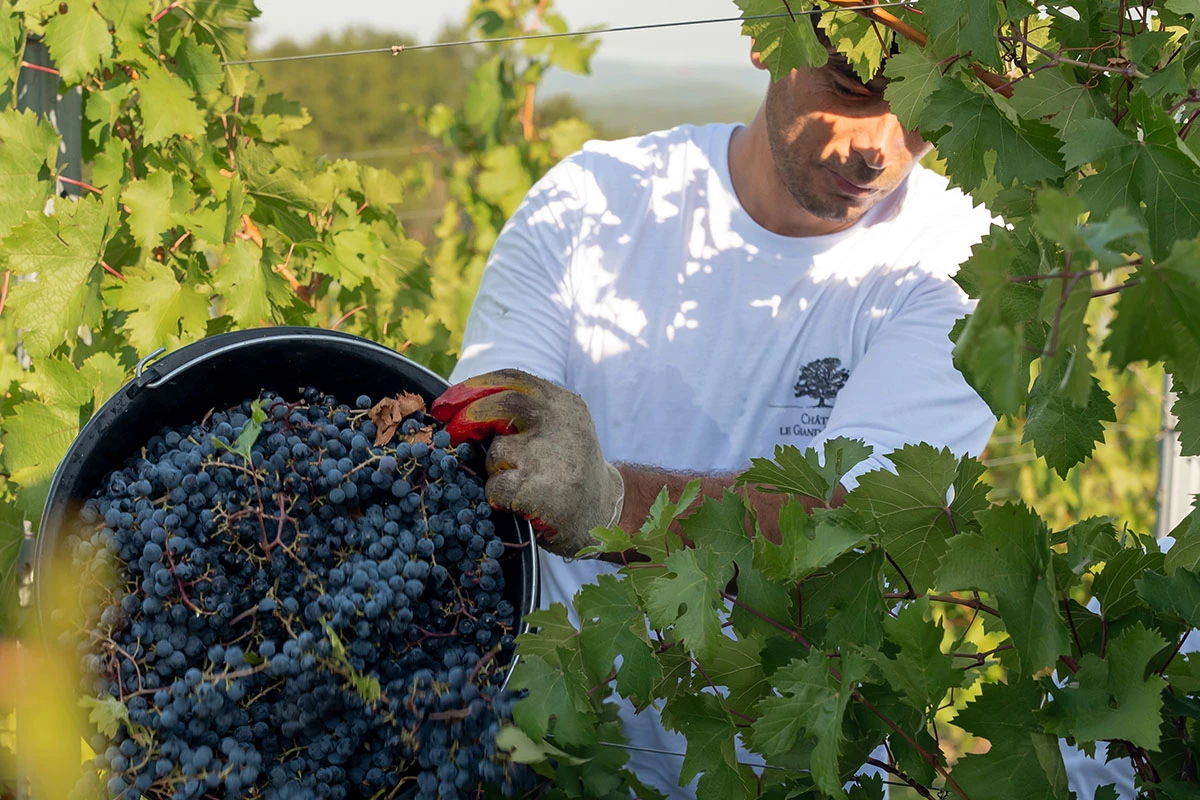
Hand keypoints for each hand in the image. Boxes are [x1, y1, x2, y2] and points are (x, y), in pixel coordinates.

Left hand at [430, 369, 623, 557]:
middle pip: (500, 404)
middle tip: (452, 433)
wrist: (606, 513)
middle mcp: (560, 422)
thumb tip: (462, 405)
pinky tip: (518, 502)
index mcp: (563, 403)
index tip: (447, 402)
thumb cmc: (569, 469)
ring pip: (496, 452)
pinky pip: (496, 485)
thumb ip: (525, 412)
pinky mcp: (537, 488)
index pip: (512, 379)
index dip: (472, 387)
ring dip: (495, 469)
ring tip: (520, 481)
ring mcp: (549, 454)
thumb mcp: (560, 427)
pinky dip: (497, 496)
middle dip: (468, 417)